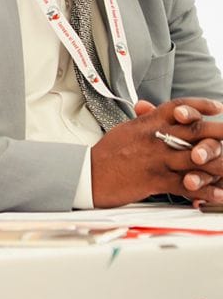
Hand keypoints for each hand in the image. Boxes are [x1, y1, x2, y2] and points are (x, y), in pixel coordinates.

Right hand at [91, 98, 222, 206]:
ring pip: (196, 158)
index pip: (179, 107)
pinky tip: (218, 192)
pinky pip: (186, 184)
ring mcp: (156, 159)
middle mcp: (155, 139)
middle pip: (195, 130)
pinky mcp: (155, 180)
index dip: (201, 106)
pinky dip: (204, 190)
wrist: (88, 174)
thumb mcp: (125, 130)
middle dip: (220, 132)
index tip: (218, 107)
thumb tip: (147, 107)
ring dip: (219, 163)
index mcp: (148, 124)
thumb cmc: (106, 154)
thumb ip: (142, 120)